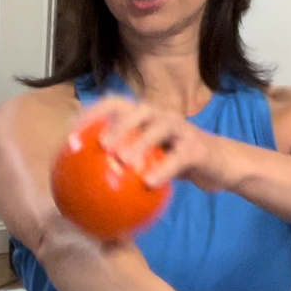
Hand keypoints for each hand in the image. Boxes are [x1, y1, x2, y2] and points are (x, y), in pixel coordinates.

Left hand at [84, 97, 235, 192]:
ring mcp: (180, 128)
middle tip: (99, 145)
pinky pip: (179, 156)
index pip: (111, 105)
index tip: (71, 137)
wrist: (219, 166)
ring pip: (159, 126)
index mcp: (142, 116)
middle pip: (134, 109)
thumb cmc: (173, 162)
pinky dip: (164, 169)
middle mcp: (159, 115)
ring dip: (139, 140)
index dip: (89, 115)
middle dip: (115, 123)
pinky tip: (149, 184)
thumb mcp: (146, 161)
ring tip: (122, 160)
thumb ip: (119, 165)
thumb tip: (81, 184)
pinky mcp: (197, 147)